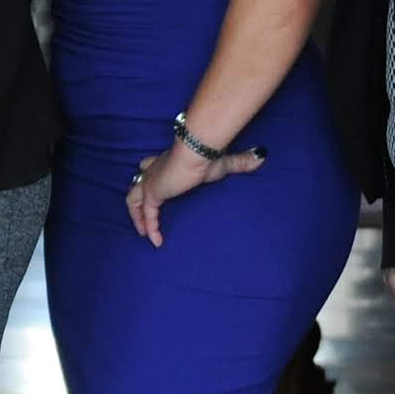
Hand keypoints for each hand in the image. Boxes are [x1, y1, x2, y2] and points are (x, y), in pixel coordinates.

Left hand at [125, 133, 257, 247]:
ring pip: (133, 198)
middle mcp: (155, 169)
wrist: (197, 152)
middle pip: (138, 181)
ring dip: (136, 216)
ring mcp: (151, 181)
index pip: (151, 166)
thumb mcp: (225, 162)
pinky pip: (146, 214)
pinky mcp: (153, 193)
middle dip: (138, 196)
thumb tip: (261, 156)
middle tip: (141, 213)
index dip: (150, 175)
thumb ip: (240, 162)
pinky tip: (156, 242)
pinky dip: (149, 228)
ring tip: (143, 233)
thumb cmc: (208, 156)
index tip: (152, 188)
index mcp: (168, 160)